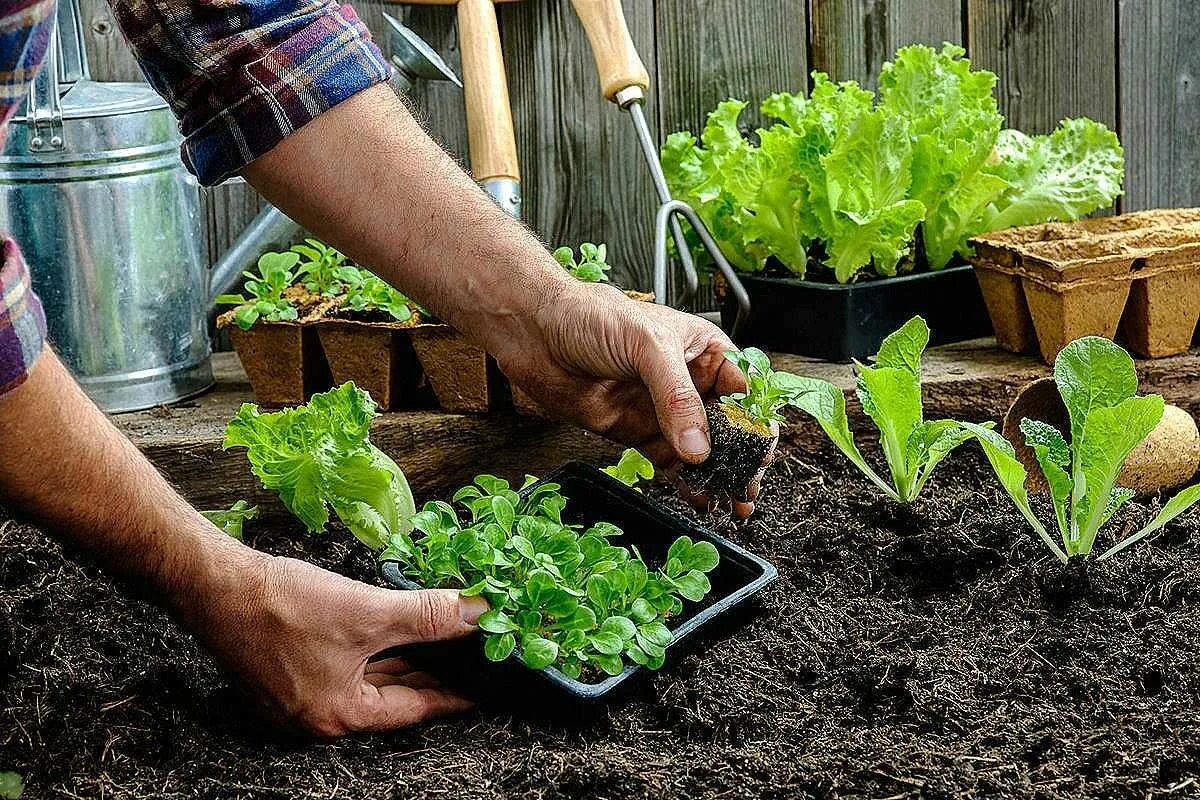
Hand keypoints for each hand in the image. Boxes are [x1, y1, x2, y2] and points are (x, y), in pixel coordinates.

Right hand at [187, 549, 484, 735]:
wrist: (214, 584)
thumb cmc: (282, 605)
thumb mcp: (367, 612)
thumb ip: (427, 617)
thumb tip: (477, 616)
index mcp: (339, 715)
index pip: (414, 708)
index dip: (453, 692)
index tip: (484, 684)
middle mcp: (317, 717)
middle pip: (390, 696)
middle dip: (430, 673)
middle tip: (469, 657)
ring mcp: (297, 698)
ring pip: (366, 680)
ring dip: (402, 659)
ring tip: (442, 642)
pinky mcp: (285, 673)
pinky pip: (344, 667)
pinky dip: (372, 651)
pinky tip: (392, 629)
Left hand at [494, 281, 770, 516]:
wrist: (535, 332)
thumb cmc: (591, 317)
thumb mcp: (647, 346)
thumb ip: (676, 397)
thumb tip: (698, 446)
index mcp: (701, 350)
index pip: (742, 389)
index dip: (755, 420)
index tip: (760, 451)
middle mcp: (686, 381)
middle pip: (727, 425)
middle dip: (742, 456)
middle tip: (750, 485)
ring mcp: (661, 409)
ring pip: (701, 449)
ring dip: (719, 475)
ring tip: (734, 501)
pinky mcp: (635, 431)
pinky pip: (668, 462)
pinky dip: (686, 482)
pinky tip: (700, 497)